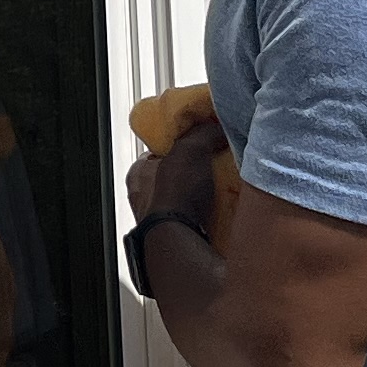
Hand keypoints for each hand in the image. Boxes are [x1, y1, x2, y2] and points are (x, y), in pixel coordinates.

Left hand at [127, 115, 223, 231]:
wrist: (182, 240)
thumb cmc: (175, 195)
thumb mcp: (189, 149)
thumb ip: (201, 133)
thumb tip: (217, 126)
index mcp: (138, 174)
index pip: (158, 152)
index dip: (180, 145)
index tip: (201, 143)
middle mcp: (144, 198)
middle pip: (175, 177)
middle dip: (197, 173)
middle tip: (218, 166)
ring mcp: (159, 221)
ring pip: (187, 200)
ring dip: (205, 196)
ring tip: (228, 188)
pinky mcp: (177, 237)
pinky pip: (197, 220)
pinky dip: (211, 215)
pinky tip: (226, 210)